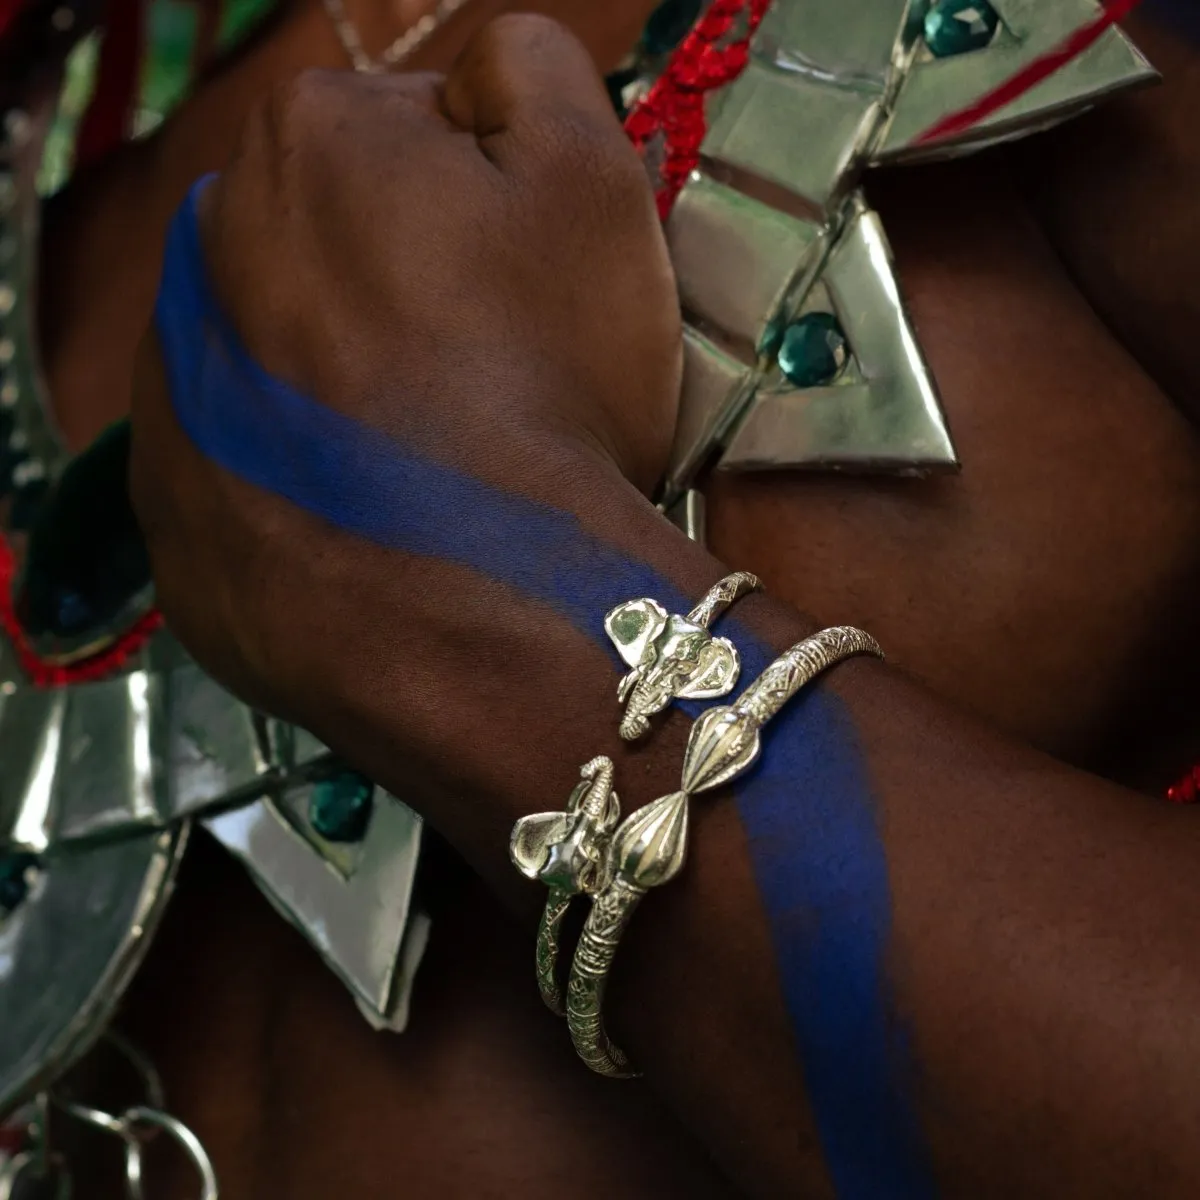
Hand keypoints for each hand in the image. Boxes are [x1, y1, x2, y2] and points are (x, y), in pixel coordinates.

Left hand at [131, 14, 682, 730]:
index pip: (410, 139)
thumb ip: (534, 72)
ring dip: (345, 381)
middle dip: (407, 288)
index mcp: (314, 143)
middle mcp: (208, 244)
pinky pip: (247, 463)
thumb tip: (474, 75)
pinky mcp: (171, 508)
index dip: (490, 213)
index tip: (531, 294)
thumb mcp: (597, 187)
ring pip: (283, 352)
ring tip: (429, 460)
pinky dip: (304, 478)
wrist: (487, 612)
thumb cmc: (552, 391)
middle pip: (335, 244)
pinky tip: (371, 518)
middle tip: (489, 384)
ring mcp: (173, 387)